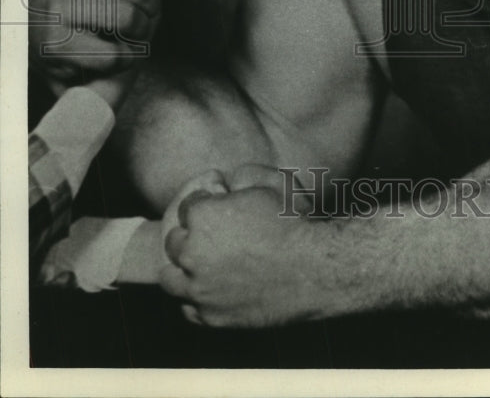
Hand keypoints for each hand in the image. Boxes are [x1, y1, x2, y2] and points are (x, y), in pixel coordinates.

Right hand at [29, 0, 184, 90]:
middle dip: (151, 8)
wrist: (39, 38)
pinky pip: (115, 53)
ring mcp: (55, 4)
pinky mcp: (54, 44)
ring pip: (129, 18)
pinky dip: (125, 58)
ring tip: (129, 33)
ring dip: (140, 33)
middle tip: (140, 16)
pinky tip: (115, 52)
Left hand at [159, 166, 327, 327]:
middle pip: (173, 241)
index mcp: (203, 216)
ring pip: (170, 278)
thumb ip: (240, 178)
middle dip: (190, 234)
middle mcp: (192, 253)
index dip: (206, 203)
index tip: (221, 206)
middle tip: (214, 235)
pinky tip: (213, 288)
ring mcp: (199, 288)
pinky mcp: (211, 316)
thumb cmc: (294, 223)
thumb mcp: (269, 184)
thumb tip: (225, 181)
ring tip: (205, 264)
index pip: (188, 206)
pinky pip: (188, 308)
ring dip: (184, 268)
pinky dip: (196, 298)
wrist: (313, 269)